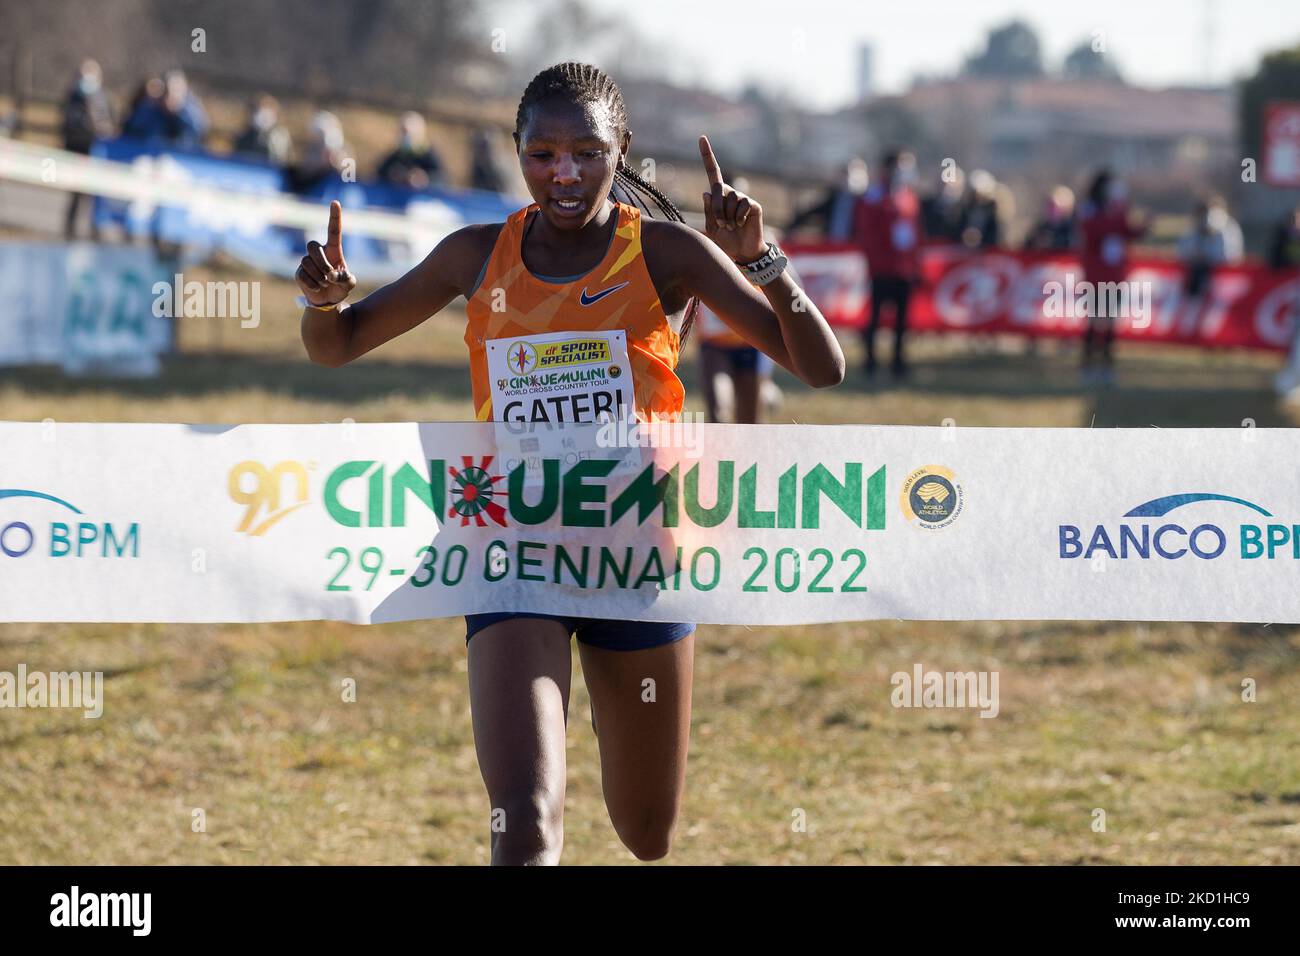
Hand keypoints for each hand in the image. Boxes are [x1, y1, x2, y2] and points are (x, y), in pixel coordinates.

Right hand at [295, 200, 356, 306]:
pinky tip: (318, 288)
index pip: (333, 231)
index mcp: (333, 251)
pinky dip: (313, 284)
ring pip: (306, 261)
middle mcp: (319, 253)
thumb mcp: (349, 284)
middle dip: (321, 262)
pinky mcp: (299, 273)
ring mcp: (307, 262)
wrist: (329, 301)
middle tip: (330, 277)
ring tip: (325, 284)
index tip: (335, 202)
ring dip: (318, 276)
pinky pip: (302, 275)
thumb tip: (332, 275)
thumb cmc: (340, 288)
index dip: (334, 217)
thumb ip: (346, 279)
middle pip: (312, 245)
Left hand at [699, 135, 766, 261]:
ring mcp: (743, 198)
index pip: (713, 172)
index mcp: (718, 196)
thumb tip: (706, 192)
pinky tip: (742, 225)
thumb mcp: (712, 227)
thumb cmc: (726, 240)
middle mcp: (730, 193)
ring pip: (729, 200)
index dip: (707, 156)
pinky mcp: (753, 204)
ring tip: (732, 226)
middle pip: (718, 190)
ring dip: (727, 217)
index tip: (701, 138)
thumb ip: (708, 211)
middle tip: (722, 224)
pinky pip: (742, 205)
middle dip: (716, 209)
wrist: (743, 252)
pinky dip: (738, 218)